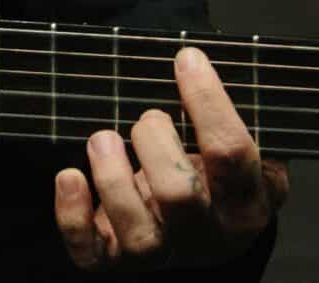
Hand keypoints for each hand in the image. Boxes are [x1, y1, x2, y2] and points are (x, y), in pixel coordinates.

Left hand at [53, 46, 289, 271]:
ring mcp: (163, 252)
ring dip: (112, 177)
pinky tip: (69, 176)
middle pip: (180, 196)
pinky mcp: (118, 258)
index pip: (232, 153)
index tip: (186, 59)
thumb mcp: (248, 145)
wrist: (210, 229)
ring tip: (102, 137)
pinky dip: (72, 216)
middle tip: (148, 118)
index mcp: (248, 201)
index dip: (207, 101)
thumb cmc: (220, 173)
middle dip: (154, 143)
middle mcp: (208, 234)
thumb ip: (236, 114)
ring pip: (140, 235)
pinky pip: (92, 254)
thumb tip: (206, 61)